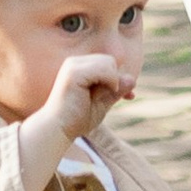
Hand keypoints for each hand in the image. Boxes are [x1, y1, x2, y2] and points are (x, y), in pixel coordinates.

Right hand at [22, 46, 133, 179]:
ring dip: (113, 81)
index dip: (120, 79)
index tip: (130, 97)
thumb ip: (115, 91)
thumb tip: (133, 79)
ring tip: (102, 98)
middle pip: (110, 60)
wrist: (58, 130)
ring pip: (109, 62)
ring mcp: (73, 65)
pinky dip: (110, 81)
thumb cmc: (76, 119)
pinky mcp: (73, 72)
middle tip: (120, 98)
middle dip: (117, 79)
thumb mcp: (102, 103)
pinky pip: (104, 68)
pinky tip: (102, 94)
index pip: (108, 64)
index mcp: (79, 67)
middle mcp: (74, 62)